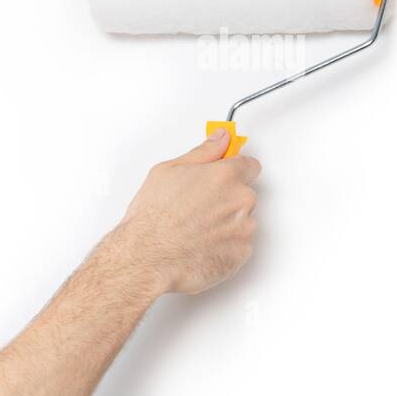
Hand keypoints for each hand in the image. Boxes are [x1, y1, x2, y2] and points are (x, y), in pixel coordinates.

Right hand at [116, 128, 260, 294]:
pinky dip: (224, 245)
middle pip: (244, 194)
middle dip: (225, 199)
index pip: (249, 165)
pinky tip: (200, 245)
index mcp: (225, 175)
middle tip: (197, 208)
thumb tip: (221, 138)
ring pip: (242, 220)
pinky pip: (239, 244)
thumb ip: (203, 153)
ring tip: (195, 230)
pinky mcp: (241, 253)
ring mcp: (244, 228)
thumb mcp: (168, 172)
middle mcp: (241, 200)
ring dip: (226, 223)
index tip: (223, 175)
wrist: (148, 258)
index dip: (233, 170)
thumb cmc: (154, 217)